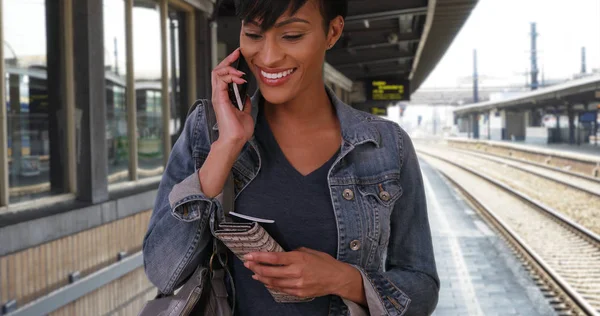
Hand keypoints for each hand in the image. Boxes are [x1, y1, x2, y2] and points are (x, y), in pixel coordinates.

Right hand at [211, 48, 253, 146]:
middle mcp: (218, 94)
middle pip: (217, 70)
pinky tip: (240, 79)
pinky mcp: (219, 98)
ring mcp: (217, 96)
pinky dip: (230, 76)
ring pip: (217, 72)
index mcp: (223, 97)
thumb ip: (244, 104)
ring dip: (230, 68)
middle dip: (227, 60)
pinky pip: (221, 80)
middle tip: (237, 53)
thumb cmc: (238, 130)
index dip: (230, 64)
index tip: (239, 56)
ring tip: (241, 73)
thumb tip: (246, 97)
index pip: (222, 75)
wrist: (235, 140)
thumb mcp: (245, 113)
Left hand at [242, 247, 356, 298]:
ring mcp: (297, 284)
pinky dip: (271, 285)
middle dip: (256, 267)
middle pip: (270, 271)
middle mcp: (296, 272)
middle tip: (248, 263)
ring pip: (273, 282)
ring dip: (261, 277)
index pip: (274, 258)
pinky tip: (265, 281)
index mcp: (299, 258)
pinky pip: (281, 289)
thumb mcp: (309, 251)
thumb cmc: (324, 262)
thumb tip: (281, 254)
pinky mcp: (298, 293)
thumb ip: (293, 252)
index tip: (249, 255)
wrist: (337, 278)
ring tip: (254, 272)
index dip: (259, 257)